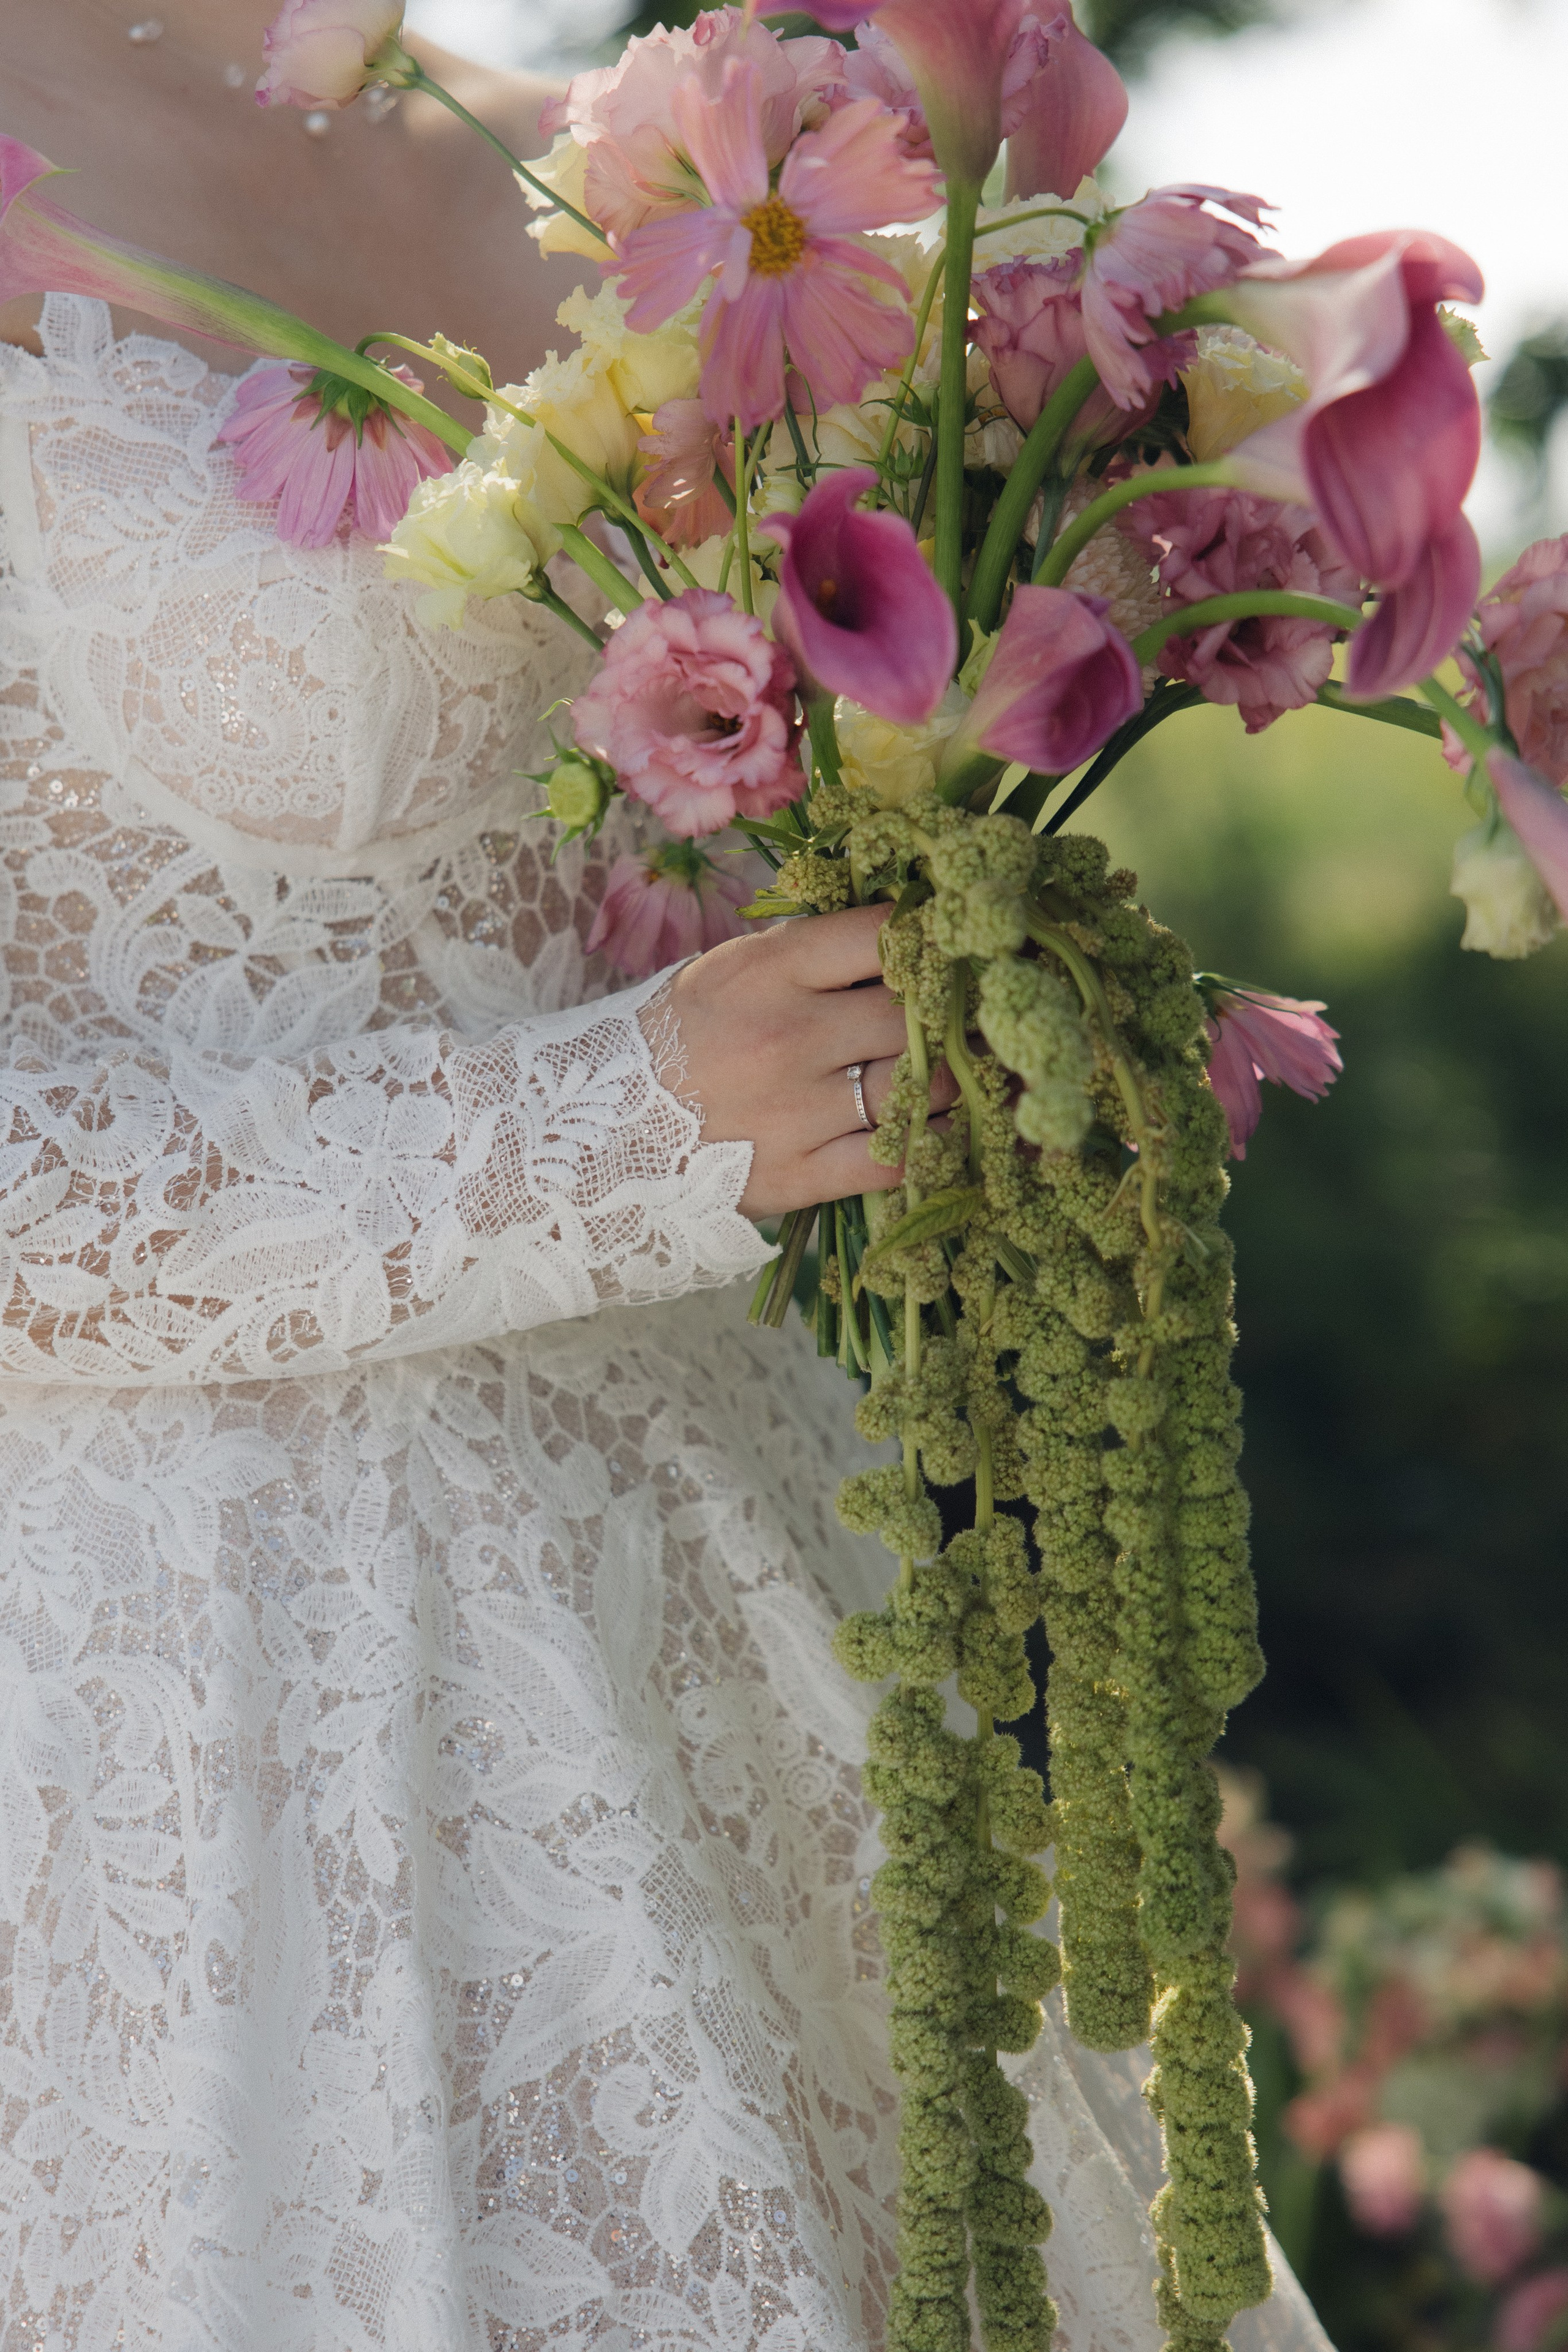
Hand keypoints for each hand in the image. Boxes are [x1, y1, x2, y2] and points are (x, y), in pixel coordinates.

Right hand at [658, 905, 957, 1217]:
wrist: (597, 1130)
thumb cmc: (681, 1038)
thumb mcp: (732, 970)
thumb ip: (814, 954)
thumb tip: (911, 933)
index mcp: (770, 970)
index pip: (884, 934)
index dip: (933, 937)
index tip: (952, 947)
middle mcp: (789, 1036)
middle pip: (918, 1014)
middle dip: (955, 1014)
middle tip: (975, 1016)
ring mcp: (795, 1112)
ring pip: (921, 1088)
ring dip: (956, 1079)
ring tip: (969, 1071)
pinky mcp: (799, 1177)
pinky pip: (898, 1161)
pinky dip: (934, 1145)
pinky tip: (942, 1129)